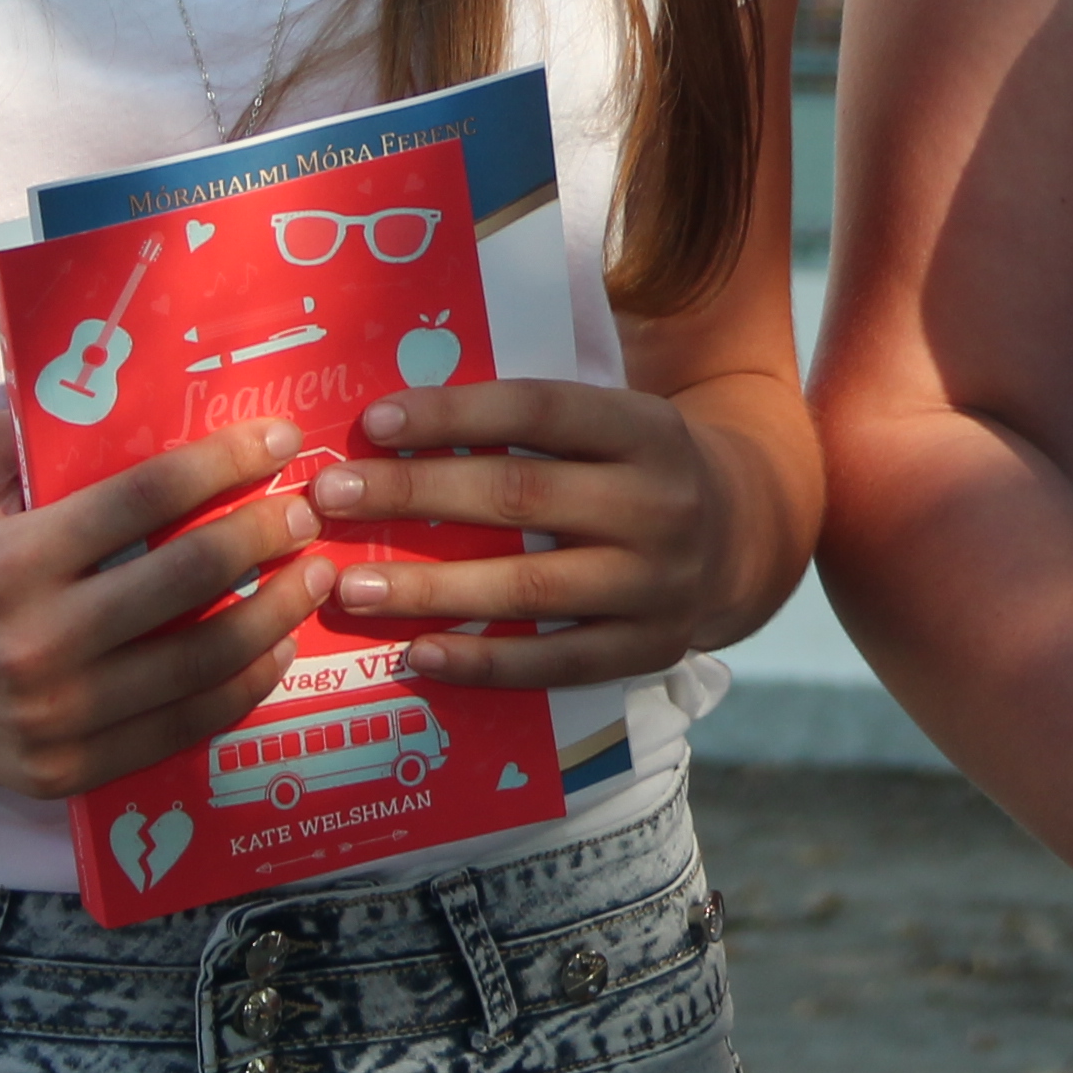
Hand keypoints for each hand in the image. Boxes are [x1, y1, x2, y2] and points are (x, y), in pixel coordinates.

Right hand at [0, 410, 336, 799]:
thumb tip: (116, 374)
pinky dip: (240, 690)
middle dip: (266, 536)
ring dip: (275, 615)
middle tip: (309, 511)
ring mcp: (50, 715)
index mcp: (12, 557)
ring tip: (316, 577)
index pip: (145, 497)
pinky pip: (179, 730)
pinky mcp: (62, 769)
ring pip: (198, 662)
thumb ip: (30, 427)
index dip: (226, 463)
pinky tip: (275, 652)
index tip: (280, 442)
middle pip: (187, 579)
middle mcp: (34, 640)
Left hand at [304, 382, 743, 688]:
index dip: (455, 414)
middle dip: (416, 494)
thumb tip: (395, 420)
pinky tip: (416, 655)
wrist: (741, 534)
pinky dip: (482, 661)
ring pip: (530, 586)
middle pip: (522, 496)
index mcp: (645, 428)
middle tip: (331, 498)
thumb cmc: (636, 467)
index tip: (373, 421)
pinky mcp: (650, 648)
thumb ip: (533, 420)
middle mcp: (659, 503)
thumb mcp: (614, 420)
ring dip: (430, 588)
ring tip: (350, 587)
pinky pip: (554, 662)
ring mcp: (658, 583)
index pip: (539, 410)